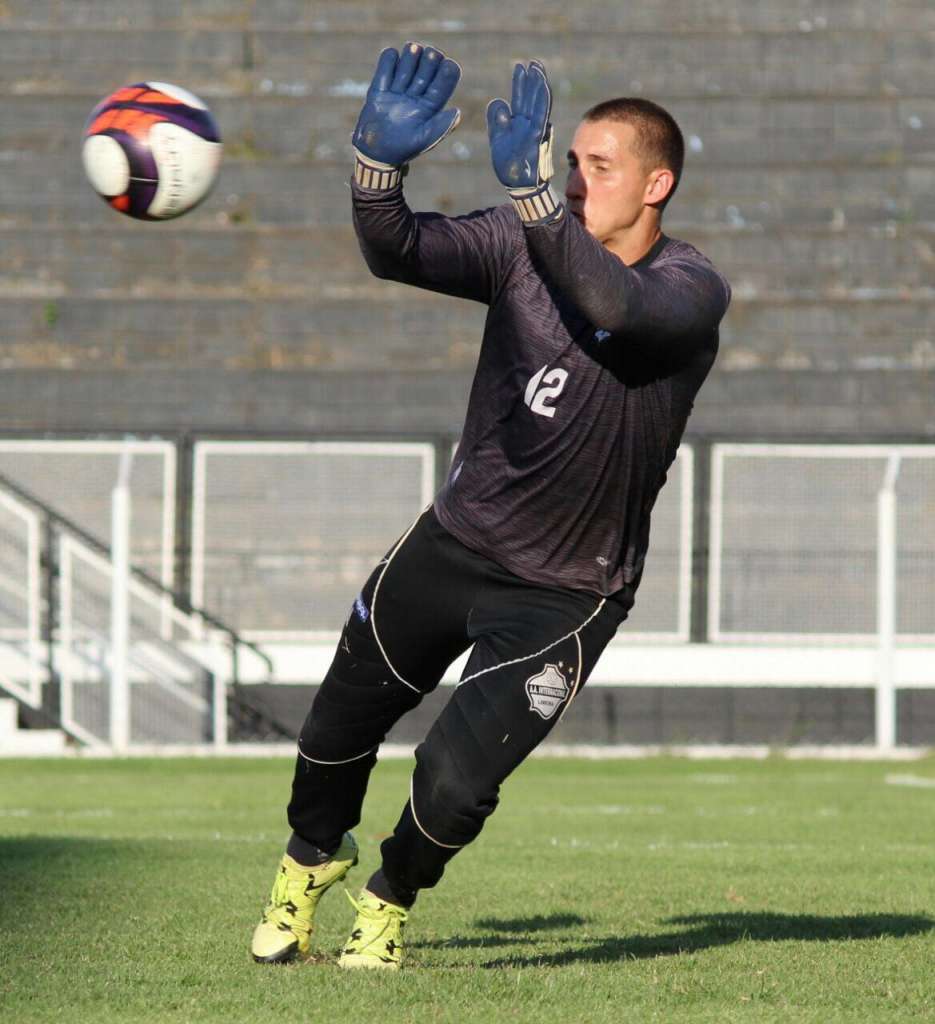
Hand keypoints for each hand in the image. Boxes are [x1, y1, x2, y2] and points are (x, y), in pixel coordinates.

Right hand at [353, 42, 461, 169]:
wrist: (374, 152)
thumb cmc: (402, 149)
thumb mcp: (423, 140)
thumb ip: (440, 127)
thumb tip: (457, 112)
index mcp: (431, 106)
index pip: (444, 81)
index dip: (448, 70)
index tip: (448, 63)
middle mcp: (417, 95)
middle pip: (428, 66)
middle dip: (430, 58)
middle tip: (429, 55)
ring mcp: (399, 90)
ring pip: (409, 60)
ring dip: (411, 54)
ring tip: (410, 56)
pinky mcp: (381, 88)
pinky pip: (386, 64)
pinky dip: (389, 58)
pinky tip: (391, 61)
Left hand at [486, 60, 553, 189]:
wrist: (518, 185)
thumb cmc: (509, 166)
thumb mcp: (498, 140)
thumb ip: (497, 122)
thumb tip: (498, 101)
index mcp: (519, 125)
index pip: (520, 100)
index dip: (520, 84)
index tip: (520, 67)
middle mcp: (528, 124)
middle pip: (529, 98)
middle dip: (531, 80)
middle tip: (533, 62)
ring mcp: (533, 129)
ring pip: (537, 103)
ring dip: (538, 85)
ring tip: (537, 68)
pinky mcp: (536, 136)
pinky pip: (540, 114)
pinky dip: (541, 100)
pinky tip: (542, 86)